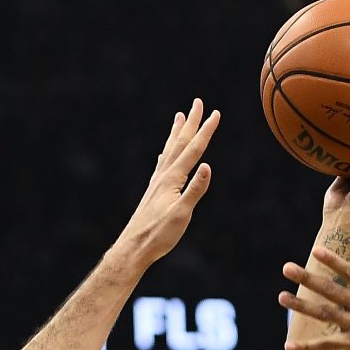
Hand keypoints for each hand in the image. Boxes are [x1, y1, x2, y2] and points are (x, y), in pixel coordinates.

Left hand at [112, 101, 220, 270]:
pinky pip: (162, 164)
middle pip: (180, 143)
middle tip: (198, 102)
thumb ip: (195, 190)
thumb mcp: (182, 214)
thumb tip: (208, 166)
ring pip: (169, 150)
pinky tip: (164, 153)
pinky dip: (166, 153)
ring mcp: (157, 183)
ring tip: (179, 116)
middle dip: (191, 122)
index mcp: (172, 179)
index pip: (194, 150)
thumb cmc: (159, 235)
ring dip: (176, 132)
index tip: (216, 113)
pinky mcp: (154, 192)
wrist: (134, 247)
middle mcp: (163, 176)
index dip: (206, 131)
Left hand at [279, 244, 349, 349]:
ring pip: (324, 314)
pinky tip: (288, 345)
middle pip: (331, 290)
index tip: (316, 250)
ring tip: (281, 297)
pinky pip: (327, 347)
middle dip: (307, 278)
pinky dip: (307, 347)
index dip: (333, 261)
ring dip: (301, 306)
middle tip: (286, 267)